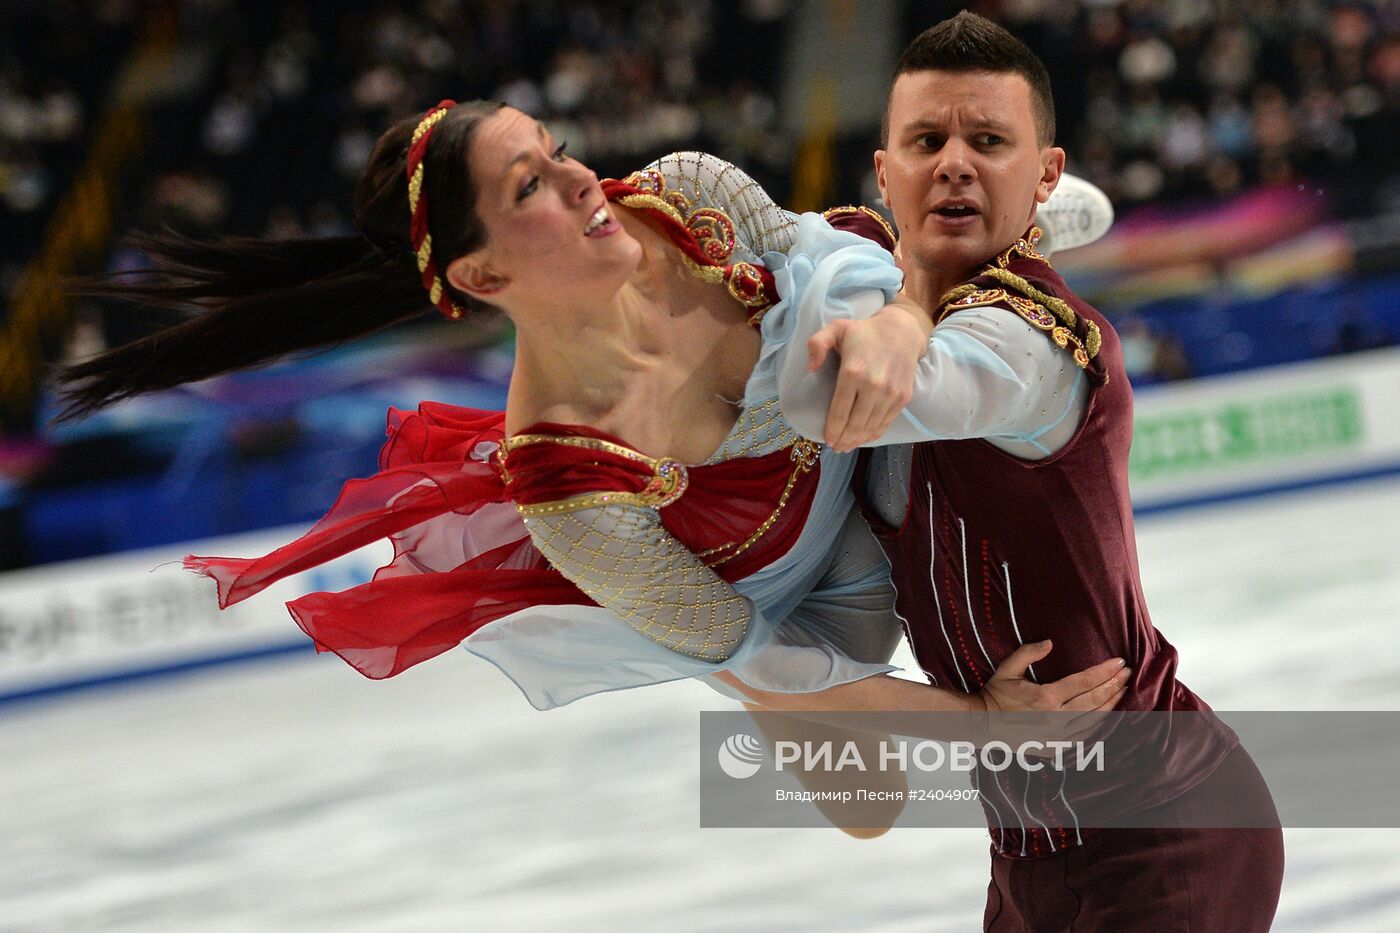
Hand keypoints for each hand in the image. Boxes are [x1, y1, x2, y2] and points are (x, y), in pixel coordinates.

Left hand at [806, 294, 931, 451]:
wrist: (902, 331)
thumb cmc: (864, 331)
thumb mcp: (836, 328)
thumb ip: (818, 344)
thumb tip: (810, 368)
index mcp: (853, 372)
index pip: (840, 411)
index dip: (833, 429)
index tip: (827, 440)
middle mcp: (873, 385)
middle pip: (855, 424)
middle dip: (844, 440)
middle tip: (836, 447)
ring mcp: (891, 393)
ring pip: (871, 426)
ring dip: (858, 440)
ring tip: (848, 446)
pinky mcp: (903, 397)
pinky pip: (886, 422)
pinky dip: (875, 433)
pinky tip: (865, 438)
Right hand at [970, 640, 1130, 747]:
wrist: (983, 725)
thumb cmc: (995, 695)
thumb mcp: (1006, 669)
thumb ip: (1027, 653)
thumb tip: (1049, 642)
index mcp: (1045, 697)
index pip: (1084, 682)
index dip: (1104, 671)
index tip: (1119, 662)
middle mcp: (1055, 718)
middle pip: (1094, 700)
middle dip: (1114, 685)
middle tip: (1127, 673)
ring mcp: (1058, 736)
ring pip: (1094, 720)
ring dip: (1111, 703)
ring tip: (1124, 689)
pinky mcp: (1056, 747)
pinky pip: (1085, 735)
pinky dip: (1100, 723)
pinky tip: (1108, 712)